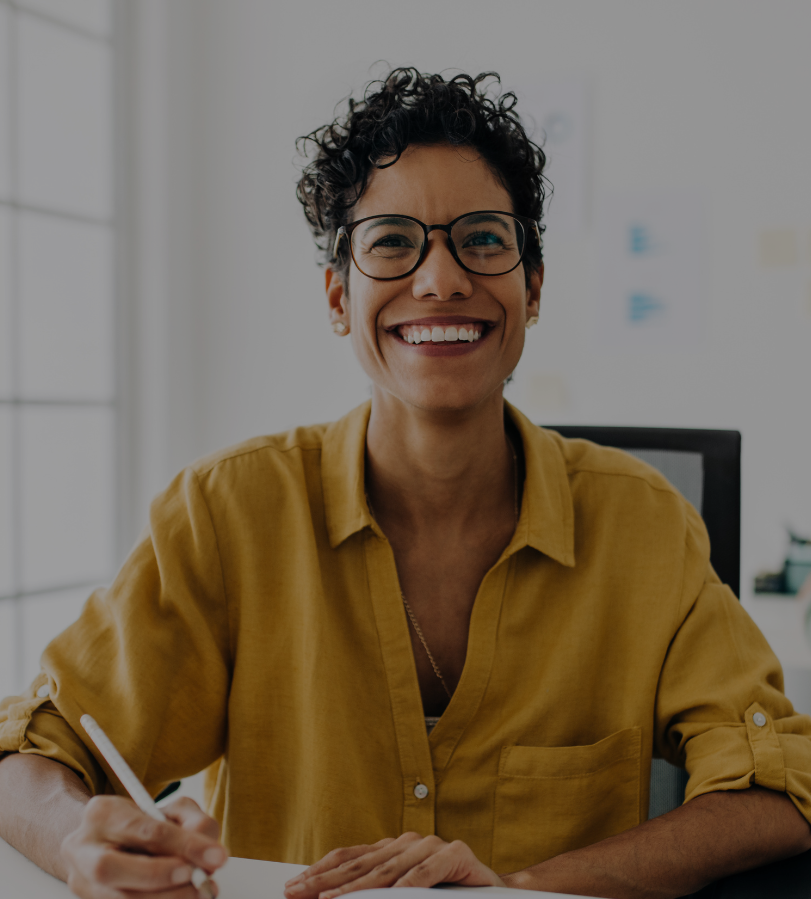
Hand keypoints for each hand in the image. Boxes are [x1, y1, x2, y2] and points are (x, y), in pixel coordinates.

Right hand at [60, 794, 227, 897]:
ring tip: (199, 892)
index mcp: (102, 813)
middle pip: (111, 869)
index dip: (184, 845)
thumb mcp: (170, 809)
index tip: (216, 856)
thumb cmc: (143, 824)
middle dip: (160, 876)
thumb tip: (210, 852)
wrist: (106, 843)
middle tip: (198, 878)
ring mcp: (82, 883)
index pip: (145, 830)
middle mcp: (82, 850)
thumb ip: (193, 822)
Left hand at [283, 832, 504, 898]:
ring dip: (355, 888)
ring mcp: (431, 845)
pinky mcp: (456, 854)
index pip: (350, 858)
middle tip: (298, 894)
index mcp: (393, 849)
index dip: (320, 871)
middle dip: (325, 882)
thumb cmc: (446, 895)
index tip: (293, 887)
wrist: (495, 891)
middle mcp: (408, 842)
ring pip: (387, 870)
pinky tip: (388, 896)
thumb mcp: (404, 892)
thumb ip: (377, 892)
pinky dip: (406, 885)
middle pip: (361, 864)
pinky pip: (425, 873)